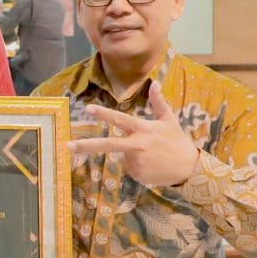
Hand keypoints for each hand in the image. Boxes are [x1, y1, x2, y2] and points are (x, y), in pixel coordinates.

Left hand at [67, 80, 200, 188]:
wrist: (189, 167)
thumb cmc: (177, 141)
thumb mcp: (169, 119)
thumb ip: (158, 102)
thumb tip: (155, 83)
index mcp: (143, 129)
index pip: (120, 119)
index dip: (104, 113)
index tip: (87, 109)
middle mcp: (137, 145)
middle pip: (107, 144)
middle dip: (86, 145)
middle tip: (68, 146)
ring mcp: (136, 161)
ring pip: (122, 156)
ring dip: (130, 155)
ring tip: (151, 155)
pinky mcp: (138, 174)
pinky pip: (129, 168)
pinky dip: (136, 167)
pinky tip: (151, 165)